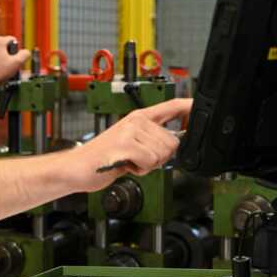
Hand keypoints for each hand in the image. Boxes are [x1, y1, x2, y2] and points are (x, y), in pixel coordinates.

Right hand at [69, 98, 192, 192]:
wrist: (77, 167)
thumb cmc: (103, 158)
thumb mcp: (131, 144)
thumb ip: (152, 140)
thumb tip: (174, 143)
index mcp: (139, 118)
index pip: (171, 106)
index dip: (189, 106)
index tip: (199, 107)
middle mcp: (136, 121)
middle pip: (172, 142)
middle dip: (159, 158)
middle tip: (137, 158)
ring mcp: (130, 131)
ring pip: (162, 153)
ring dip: (148, 165)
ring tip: (129, 161)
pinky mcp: (125, 145)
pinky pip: (150, 161)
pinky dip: (141, 169)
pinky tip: (126, 165)